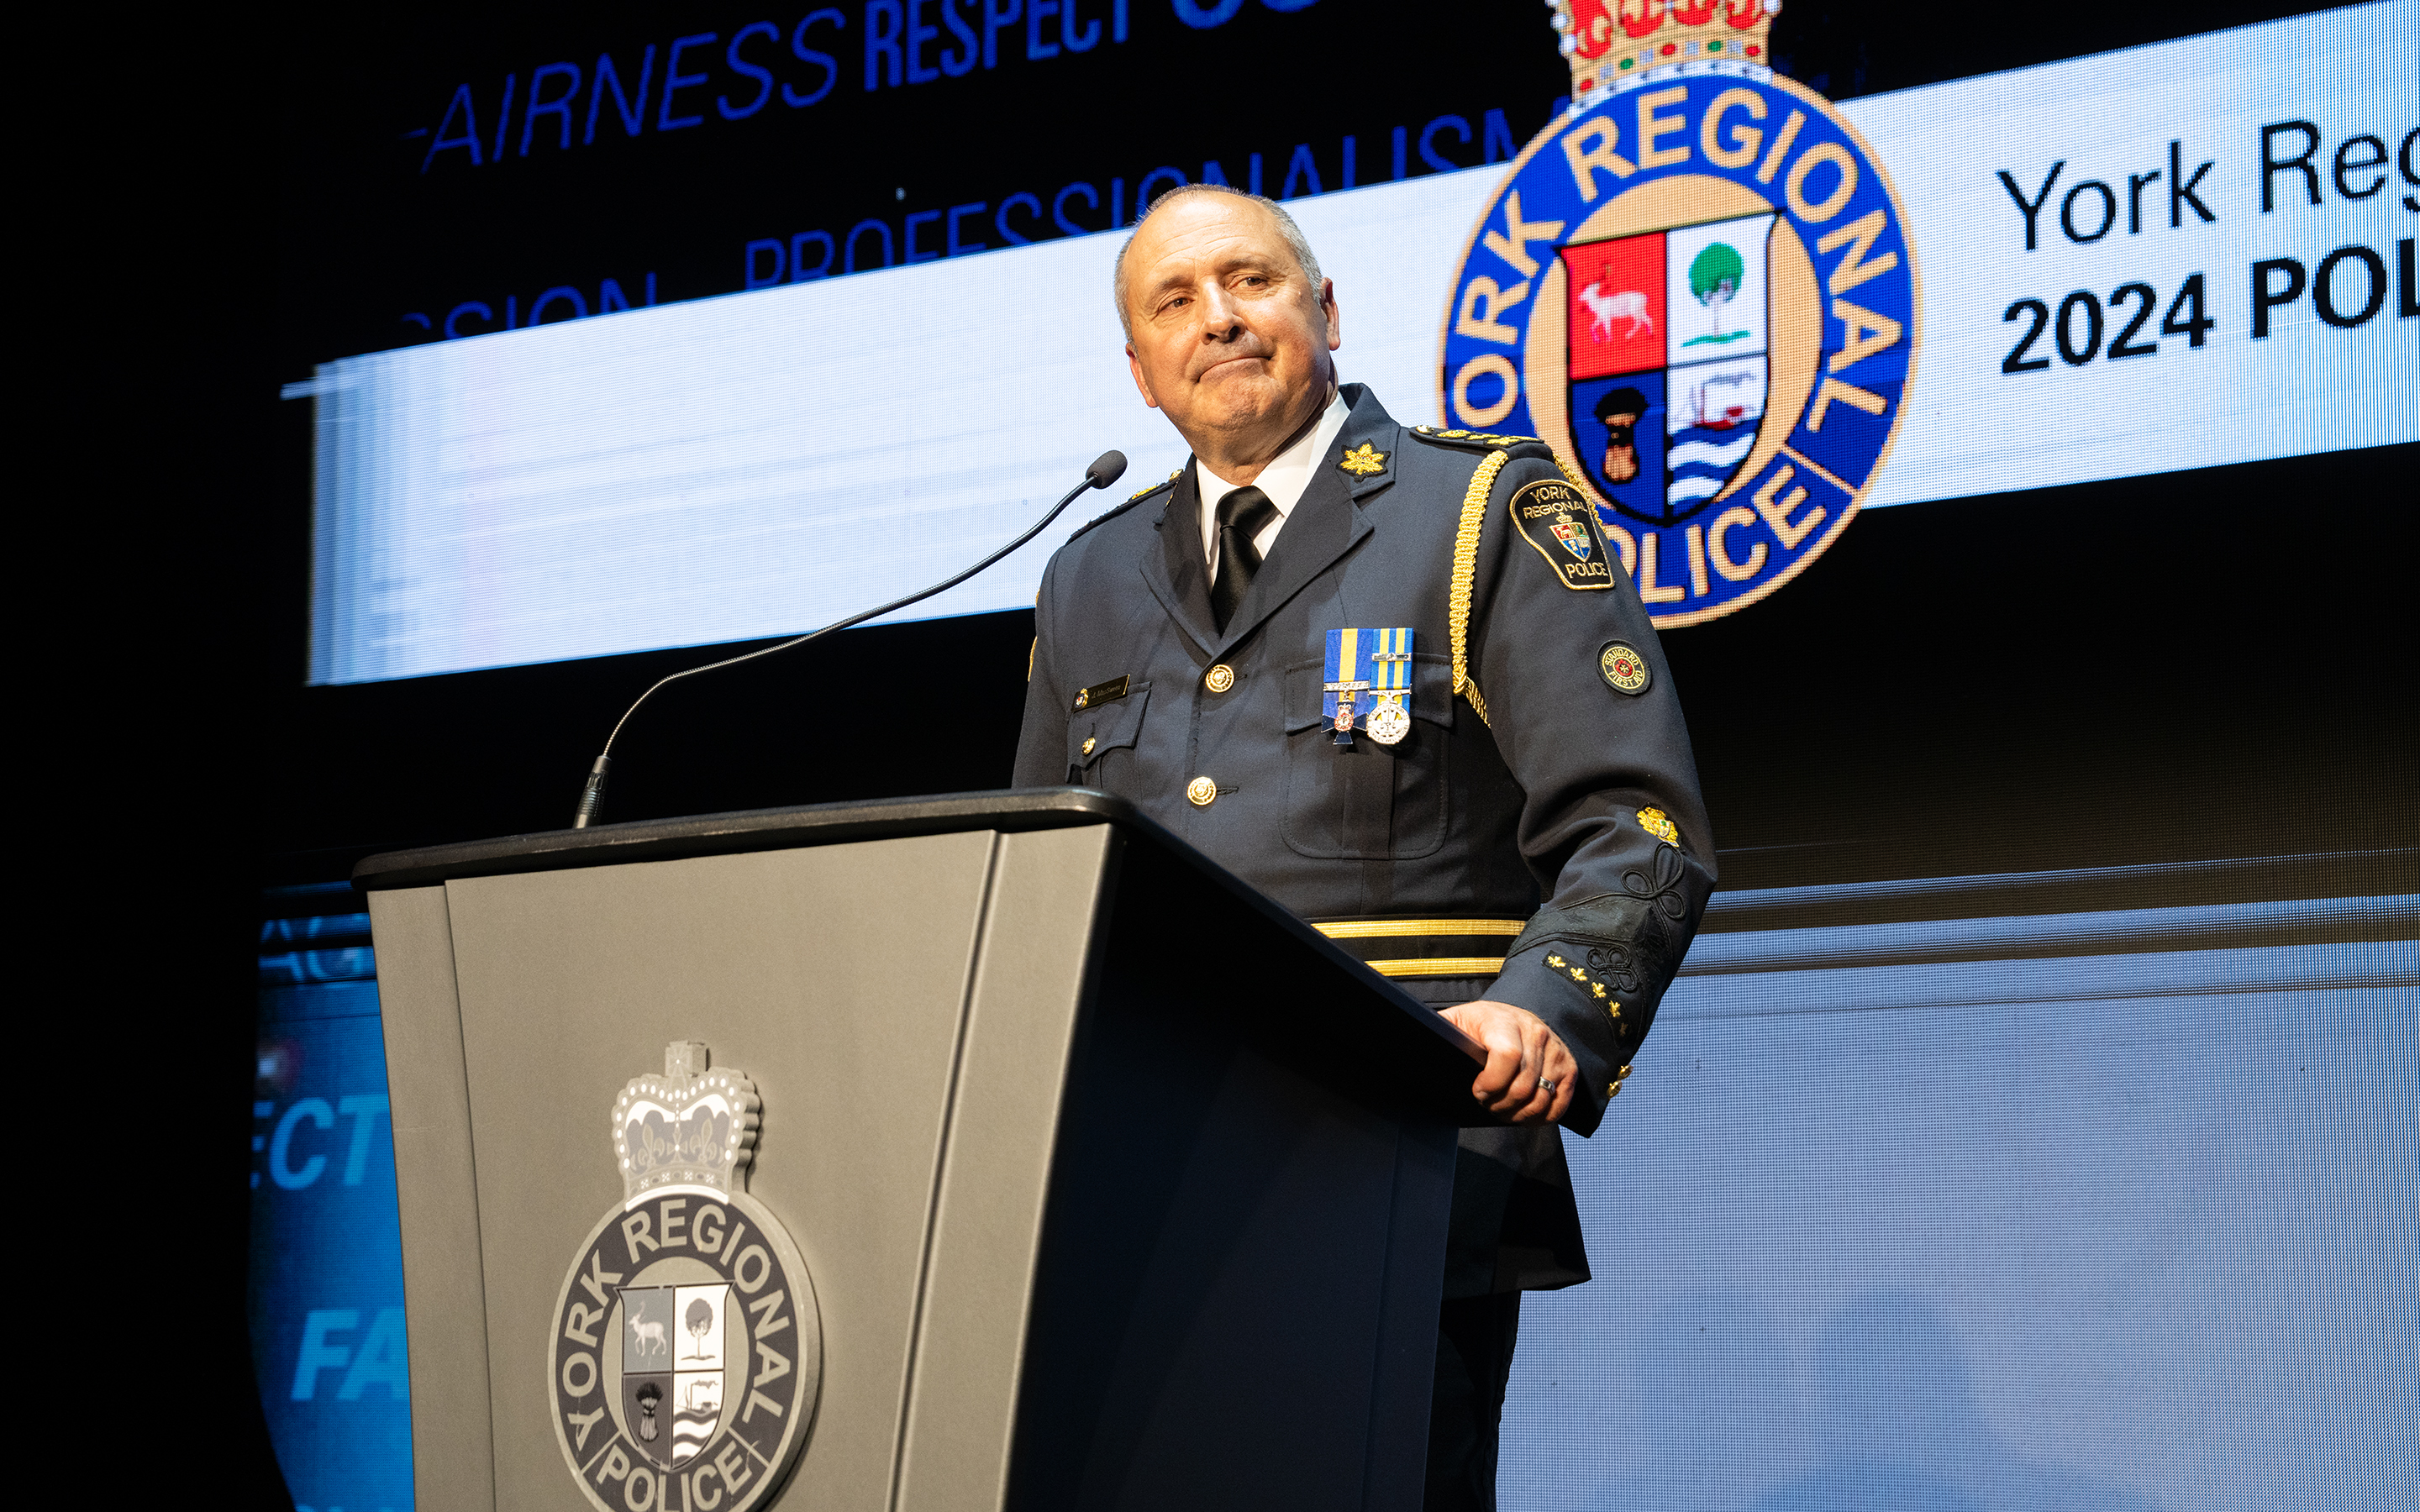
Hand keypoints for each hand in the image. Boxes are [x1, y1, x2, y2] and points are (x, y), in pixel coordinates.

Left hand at [1438, 999, 1575, 1125]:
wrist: (1512, 1016)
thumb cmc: (1481, 1025)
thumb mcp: (1457, 1021)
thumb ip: (1442, 1031)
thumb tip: (1418, 1042)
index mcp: (1504, 1020)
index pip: (1508, 1056)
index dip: (1491, 1083)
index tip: (1478, 1090)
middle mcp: (1535, 1032)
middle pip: (1523, 1085)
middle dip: (1500, 1104)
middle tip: (1487, 1104)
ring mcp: (1556, 1050)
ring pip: (1541, 1099)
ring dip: (1518, 1114)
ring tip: (1502, 1110)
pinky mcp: (1568, 1067)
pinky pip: (1559, 1104)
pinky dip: (1540, 1117)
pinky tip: (1522, 1114)